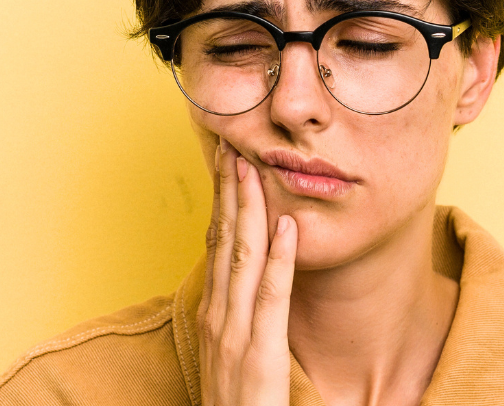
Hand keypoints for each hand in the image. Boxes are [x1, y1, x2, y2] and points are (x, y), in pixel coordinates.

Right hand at [200, 140, 297, 405]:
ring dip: (249, 209)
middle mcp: (218, 318)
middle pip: (223, 240)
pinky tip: (288, 228)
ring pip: (242, 258)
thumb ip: (241, 325)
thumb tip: (250, 293)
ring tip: (254, 167)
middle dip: (228, 191)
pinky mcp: (260, 355)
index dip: (221, 202)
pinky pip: (271, 299)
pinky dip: (280, 260)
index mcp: (214, 316)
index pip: (215, 246)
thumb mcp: (233, 359)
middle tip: (233, 144)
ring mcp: (235, 335)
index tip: (227, 165)